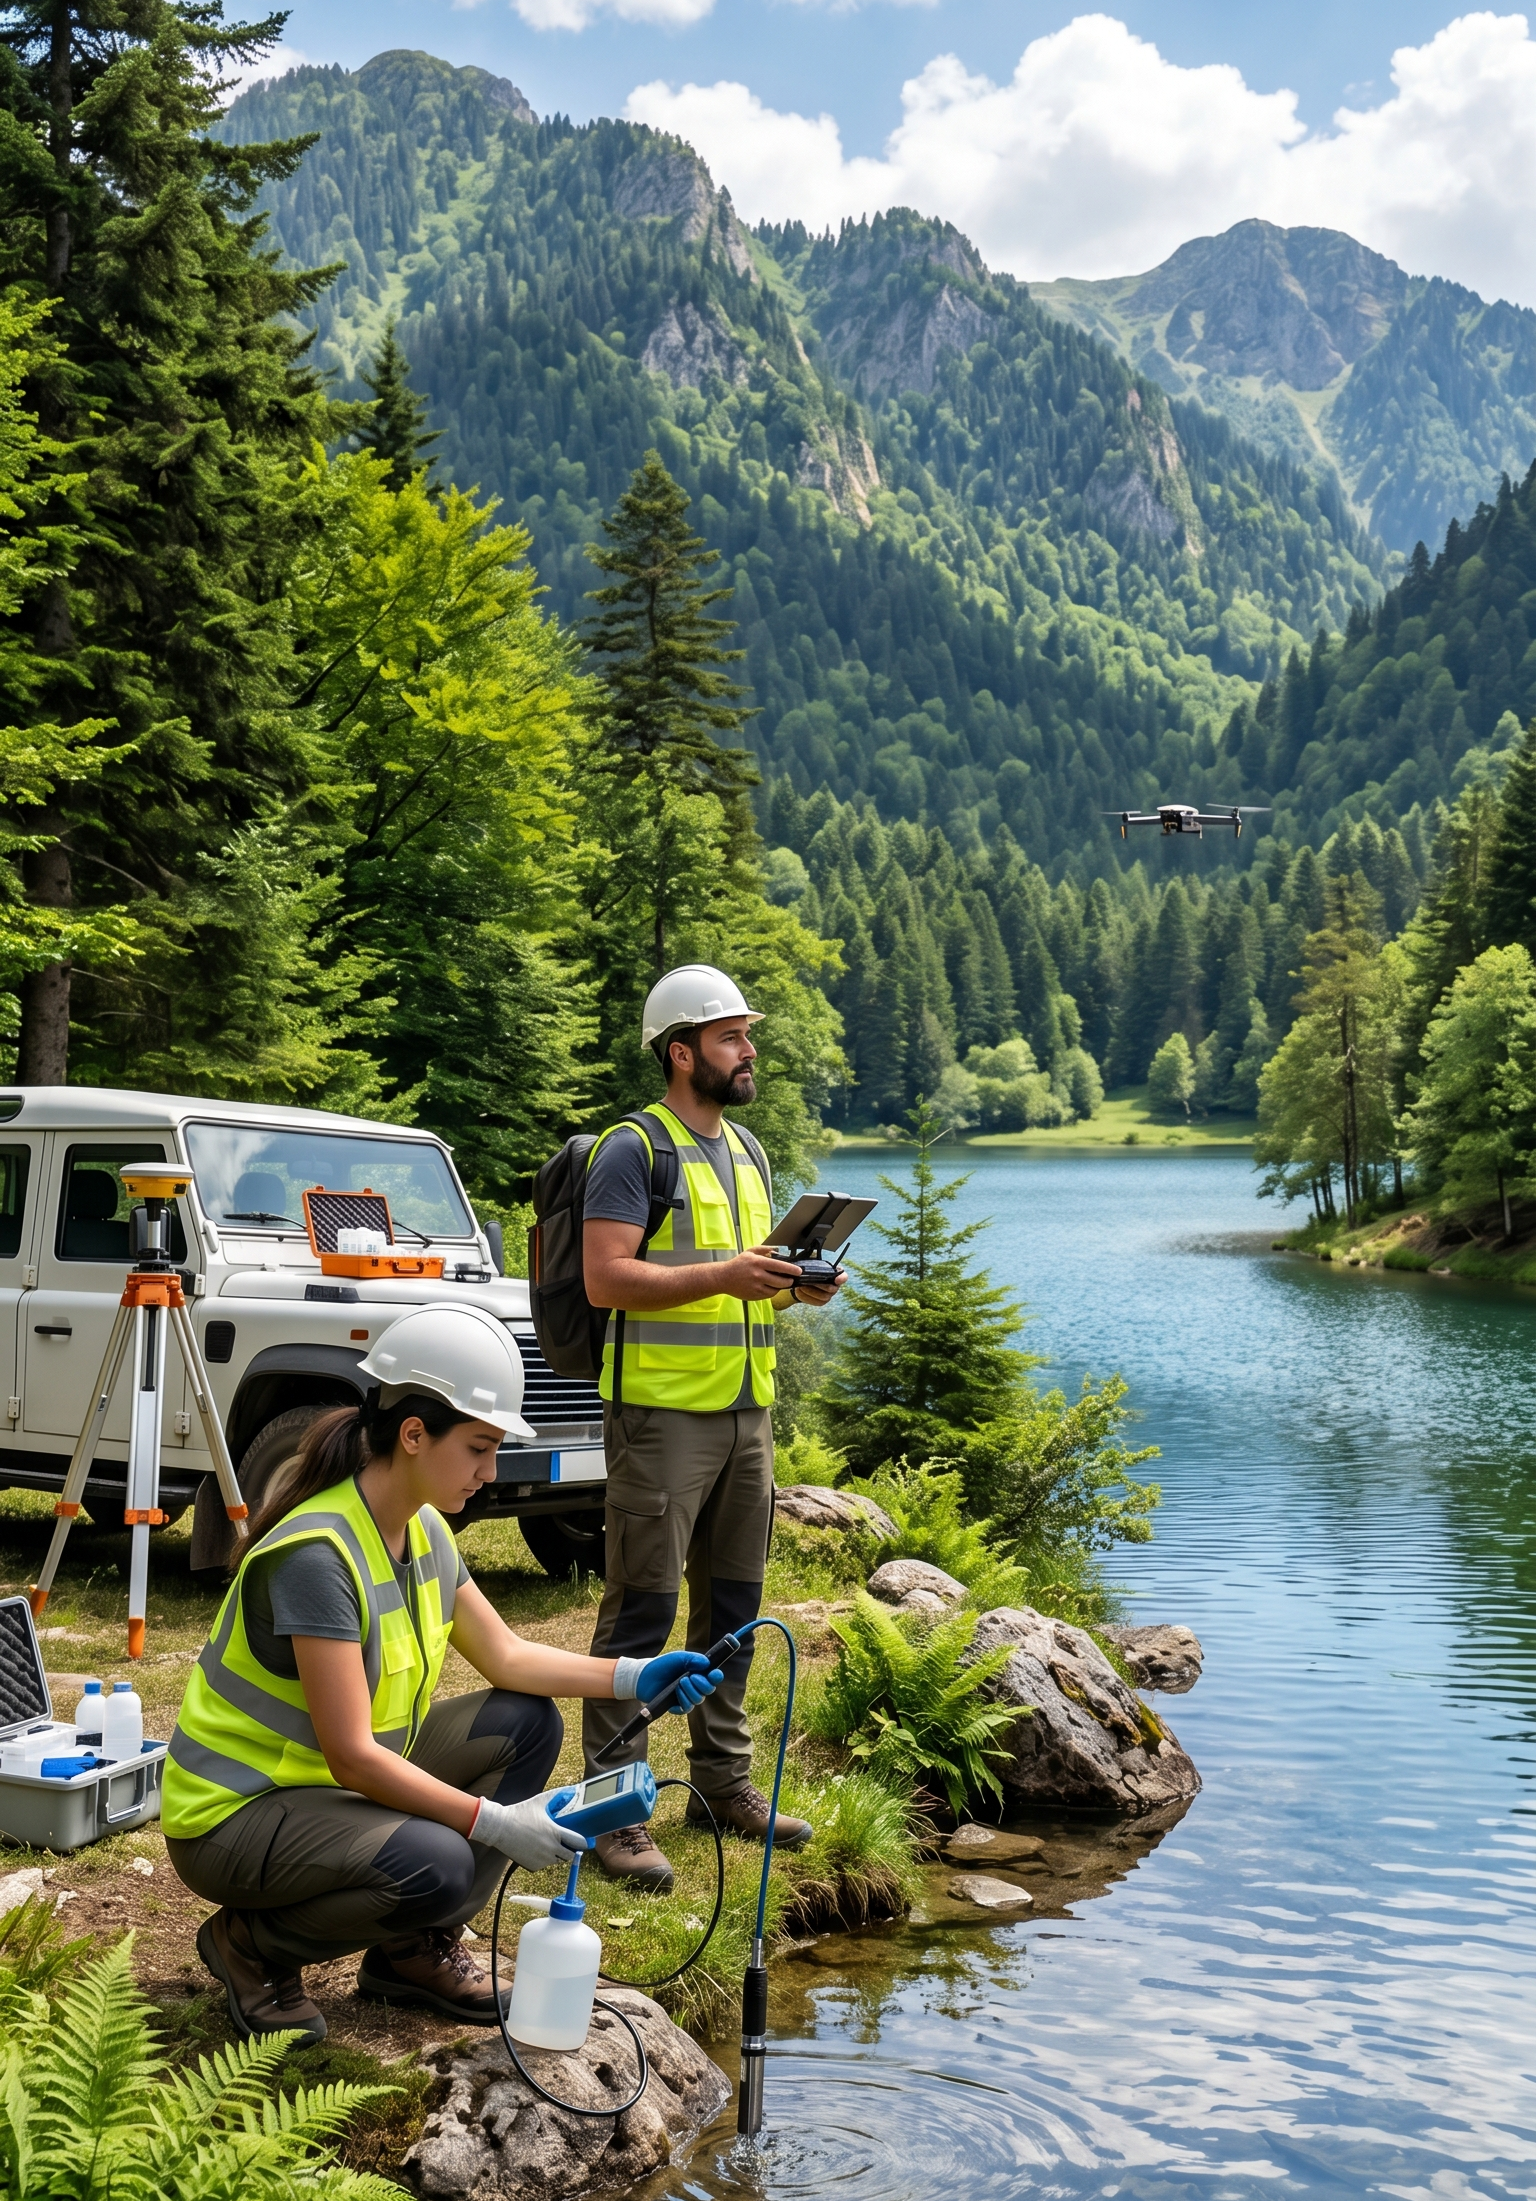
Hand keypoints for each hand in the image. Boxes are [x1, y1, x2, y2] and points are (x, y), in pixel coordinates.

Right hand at [472, 1791, 589, 1869]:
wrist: (500, 1827)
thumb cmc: (520, 1813)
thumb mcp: (540, 1801)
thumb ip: (557, 1795)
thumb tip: (571, 1789)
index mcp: (555, 1832)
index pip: (578, 1842)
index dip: (585, 1842)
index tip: (588, 1841)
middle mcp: (551, 1848)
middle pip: (570, 1855)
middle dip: (571, 1850)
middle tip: (568, 1843)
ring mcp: (542, 1859)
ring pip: (558, 1860)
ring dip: (558, 1855)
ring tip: (551, 1844)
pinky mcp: (534, 1866)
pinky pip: (545, 1864)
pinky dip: (545, 1859)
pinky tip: (538, 1849)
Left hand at [636, 1649, 723, 1712]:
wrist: (644, 1676)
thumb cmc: (663, 1665)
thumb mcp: (678, 1658)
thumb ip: (693, 1659)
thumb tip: (707, 1664)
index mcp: (698, 1673)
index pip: (713, 1677)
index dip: (716, 1676)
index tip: (714, 1674)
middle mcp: (695, 1686)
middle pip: (708, 1690)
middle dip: (702, 1684)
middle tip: (690, 1677)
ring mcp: (687, 1697)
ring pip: (698, 1699)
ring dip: (691, 1691)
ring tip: (679, 1683)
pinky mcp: (678, 1707)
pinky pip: (687, 1708)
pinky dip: (684, 1700)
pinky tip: (676, 1692)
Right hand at [718, 1245, 803, 1301]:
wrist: (724, 1278)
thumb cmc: (738, 1264)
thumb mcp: (750, 1252)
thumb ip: (764, 1249)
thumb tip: (778, 1250)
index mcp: (758, 1263)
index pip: (779, 1266)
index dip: (791, 1269)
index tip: (799, 1271)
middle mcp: (758, 1275)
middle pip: (781, 1281)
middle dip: (789, 1281)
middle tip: (791, 1279)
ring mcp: (756, 1287)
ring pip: (775, 1290)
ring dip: (780, 1287)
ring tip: (779, 1282)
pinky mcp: (754, 1296)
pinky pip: (768, 1295)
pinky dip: (771, 1291)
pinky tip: (769, 1286)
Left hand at [792, 1264, 844, 1306]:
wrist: (804, 1280)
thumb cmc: (811, 1269)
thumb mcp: (812, 1262)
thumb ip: (814, 1261)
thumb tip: (810, 1259)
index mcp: (836, 1274)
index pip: (844, 1277)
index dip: (841, 1279)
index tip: (836, 1279)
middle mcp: (835, 1286)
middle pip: (831, 1289)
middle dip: (819, 1285)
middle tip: (808, 1280)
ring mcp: (829, 1295)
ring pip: (823, 1297)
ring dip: (811, 1291)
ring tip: (801, 1286)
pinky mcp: (821, 1302)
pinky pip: (816, 1302)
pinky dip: (806, 1297)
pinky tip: (799, 1291)